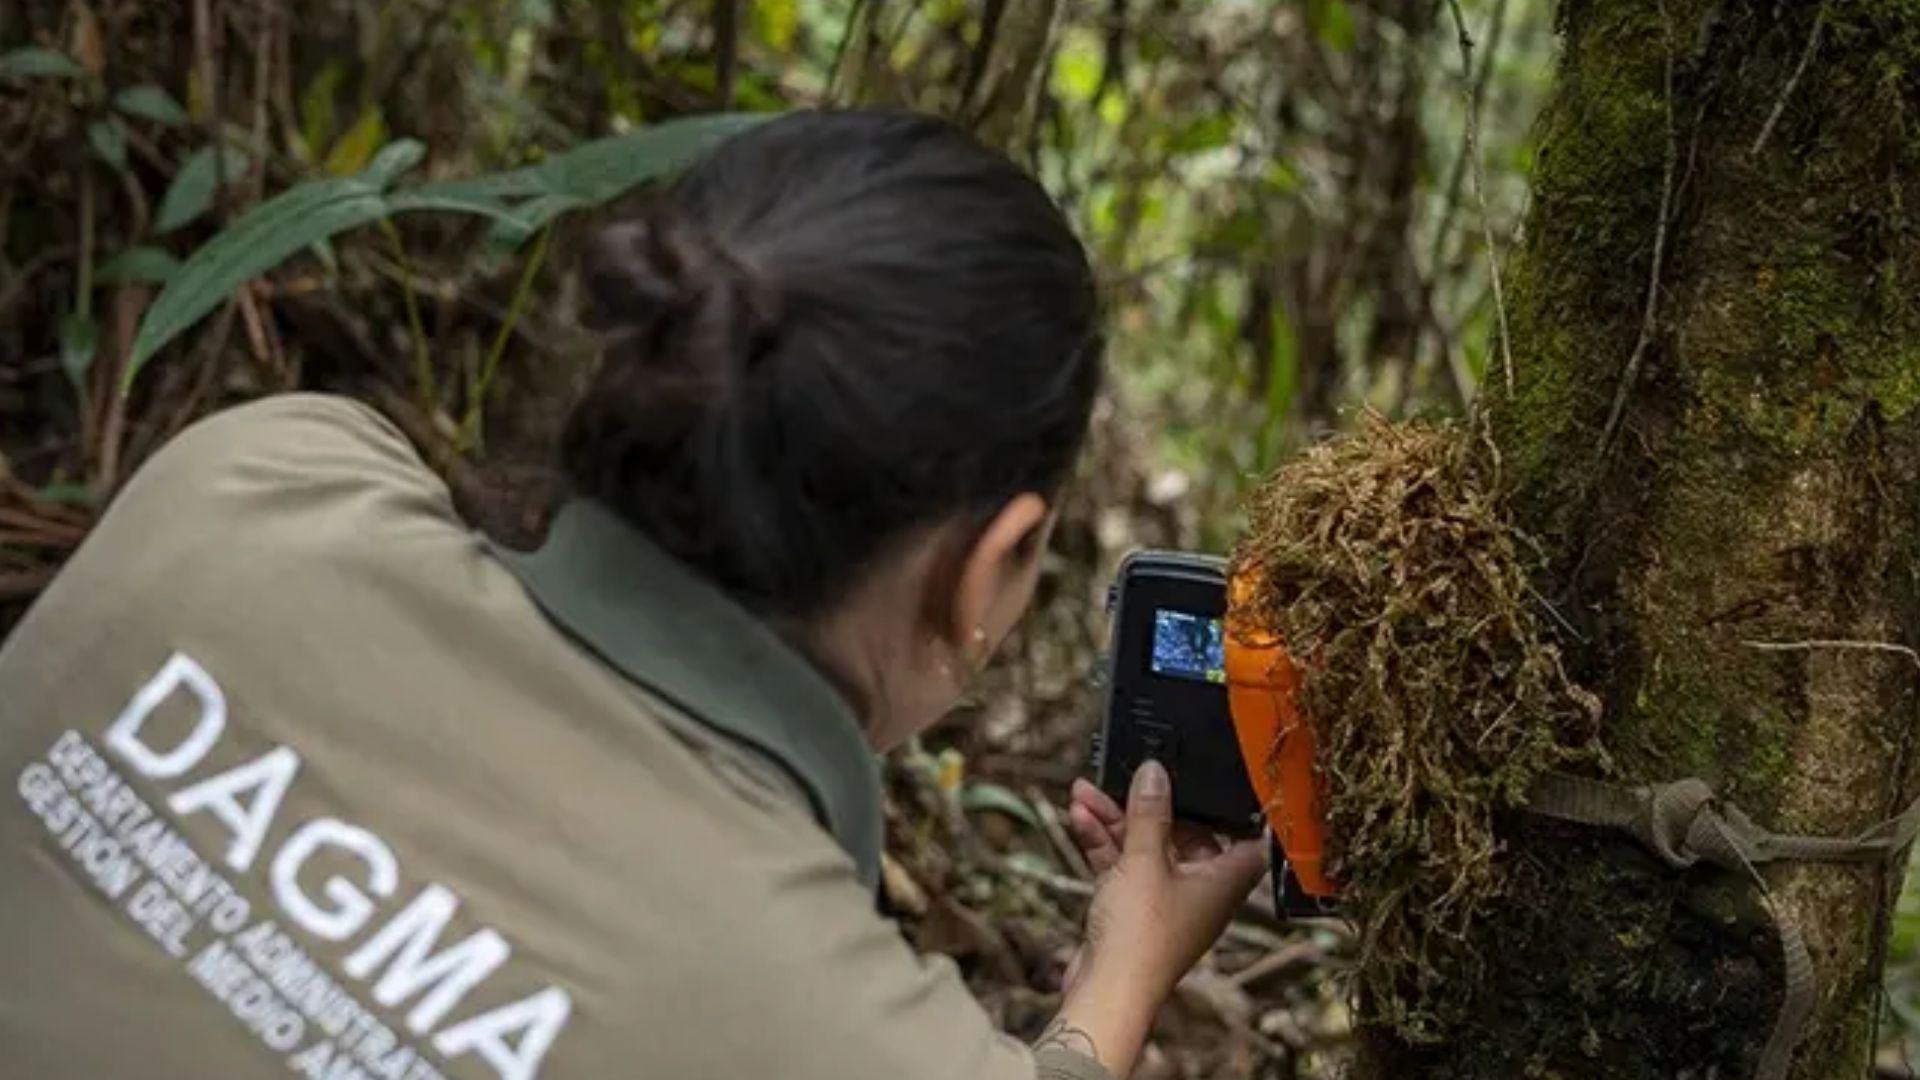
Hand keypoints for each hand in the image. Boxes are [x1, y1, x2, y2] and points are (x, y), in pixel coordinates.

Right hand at [1039, 761, 1265, 1074]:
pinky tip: (1079, 817)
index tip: (1212, 780)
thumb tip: (1155, 772)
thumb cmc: (1142, 936)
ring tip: (1085, 789)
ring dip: (1115, 819)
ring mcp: (1164, 900)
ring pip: (1144, 848)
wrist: (1107, 990)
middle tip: (1126, 777)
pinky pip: (1122, 866)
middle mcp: (1199, 891)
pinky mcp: (1133, 909)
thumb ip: (1149, 812)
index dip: (1231, 809)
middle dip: (1149, 805)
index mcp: (1223, 881)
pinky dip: (1103, 843)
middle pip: (1182, 835)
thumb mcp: (1145, 860)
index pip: (1244, 837)